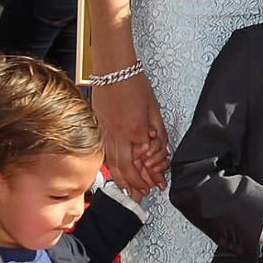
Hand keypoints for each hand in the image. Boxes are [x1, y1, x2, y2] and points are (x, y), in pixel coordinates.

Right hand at [90, 73, 169, 198]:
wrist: (113, 69)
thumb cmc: (134, 83)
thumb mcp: (154, 108)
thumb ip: (159, 131)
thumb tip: (164, 149)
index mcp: (136, 130)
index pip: (144, 161)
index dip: (152, 176)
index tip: (158, 184)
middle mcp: (119, 135)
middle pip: (126, 168)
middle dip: (136, 184)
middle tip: (142, 194)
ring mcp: (105, 133)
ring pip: (113, 164)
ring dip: (122, 180)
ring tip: (129, 191)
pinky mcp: (98, 129)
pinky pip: (104, 154)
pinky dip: (110, 167)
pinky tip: (114, 174)